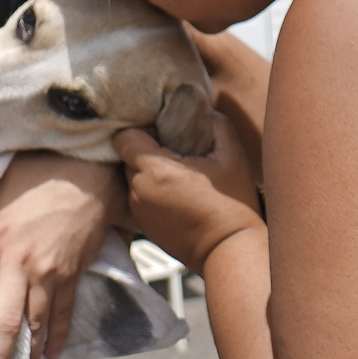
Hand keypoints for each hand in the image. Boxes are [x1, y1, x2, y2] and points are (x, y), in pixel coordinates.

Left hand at [0, 152, 125, 358]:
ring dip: (26, 352)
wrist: (83, 171)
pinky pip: (63, 312)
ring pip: (34, 322)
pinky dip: (57, 335)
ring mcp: (47, 271)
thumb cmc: (34, 176)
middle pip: (4, 319)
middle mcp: (17, 263)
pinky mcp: (71, 272)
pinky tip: (51, 354)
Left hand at [115, 113, 262, 273]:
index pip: (124, 137)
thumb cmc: (233, 202)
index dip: (140, 128)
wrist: (229, 250)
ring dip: (146, 170)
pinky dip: (149, 190)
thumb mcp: (232, 155)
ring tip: (175, 172)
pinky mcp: (142, 226)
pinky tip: (175, 193)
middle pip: (126, 156)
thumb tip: (201, 109)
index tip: (163, 130)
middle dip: (144, 149)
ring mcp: (138, 210)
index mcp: (156, 169)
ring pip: (130, 177)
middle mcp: (139, 190)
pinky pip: (137, 197)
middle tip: (172, 149)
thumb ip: (215, 124)